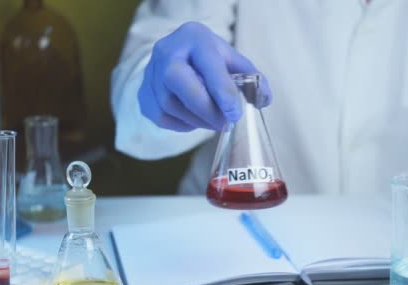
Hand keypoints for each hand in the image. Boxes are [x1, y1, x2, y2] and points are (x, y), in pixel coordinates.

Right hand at [138, 21, 271, 131]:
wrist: (178, 58)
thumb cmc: (209, 60)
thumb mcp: (231, 60)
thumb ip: (251, 78)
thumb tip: (263, 99)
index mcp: (193, 37)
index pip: (207, 64)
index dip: (223, 92)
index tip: (236, 113)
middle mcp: (166, 50)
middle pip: (178, 81)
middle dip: (205, 108)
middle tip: (224, 123)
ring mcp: (150, 72)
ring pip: (168, 103)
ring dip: (196, 120)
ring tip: (214, 123)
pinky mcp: (143, 93)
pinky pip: (161, 116)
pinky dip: (181, 124)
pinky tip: (195, 121)